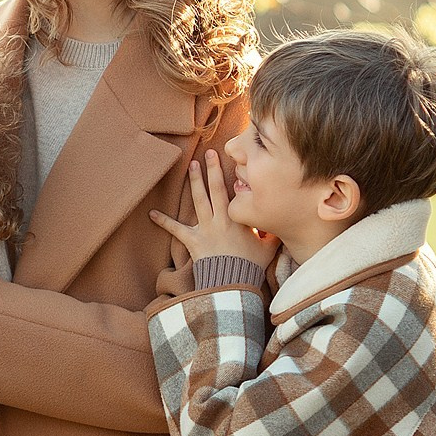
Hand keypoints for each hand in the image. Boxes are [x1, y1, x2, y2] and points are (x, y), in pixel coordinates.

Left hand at [150, 150, 277, 270]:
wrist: (232, 282)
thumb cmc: (251, 266)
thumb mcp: (269, 248)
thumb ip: (274, 234)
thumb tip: (284, 224)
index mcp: (239, 219)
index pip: (237, 194)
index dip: (235, 177)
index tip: (234, 161)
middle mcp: (221, 219)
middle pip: (216, 189)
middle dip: (213, 169)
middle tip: (210, 152)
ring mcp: (206, 228)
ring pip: (199, 200)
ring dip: (195, 182)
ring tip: (192, 166)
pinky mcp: (193, 240)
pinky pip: (176, 229)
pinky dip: (164, 222)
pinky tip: (151, 213)